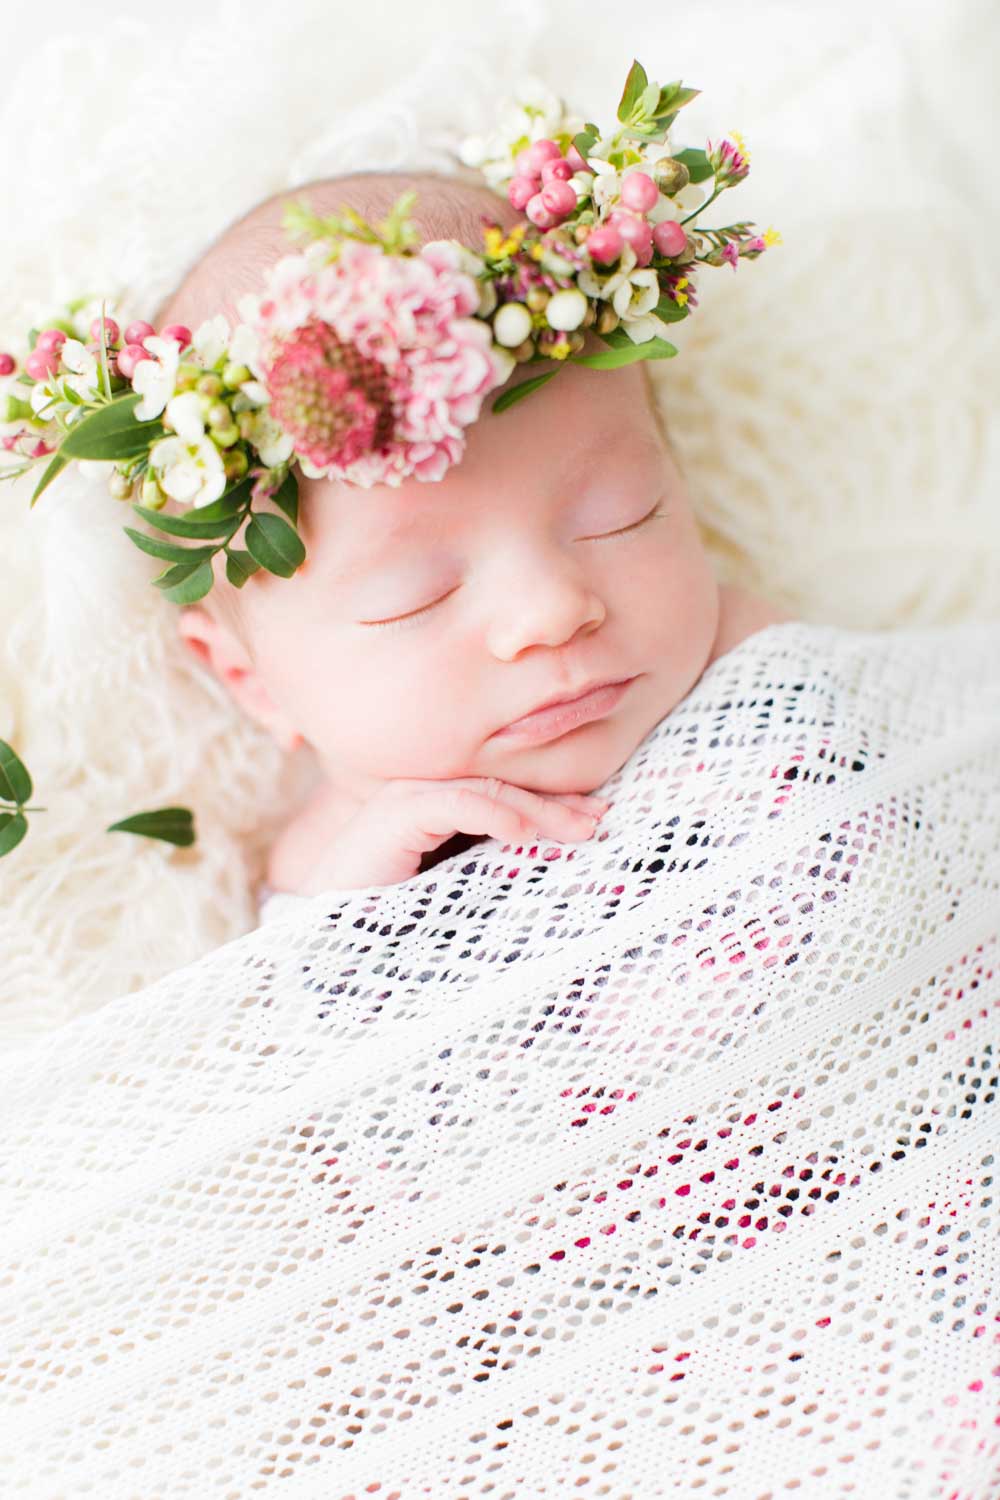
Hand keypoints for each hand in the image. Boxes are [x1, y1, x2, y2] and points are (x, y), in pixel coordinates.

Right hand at [293, 776, 610, 894]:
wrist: (330, 941)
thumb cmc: (390, 925)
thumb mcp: (456, 898)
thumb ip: (493, 878)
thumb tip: (552, 882)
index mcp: (435, 810)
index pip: (504, 797)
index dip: (551, 806)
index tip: (595, 820)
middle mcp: (422, 794)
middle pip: (504, 788)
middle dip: (556, 804)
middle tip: (599, 820)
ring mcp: (407, 798)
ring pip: (488, 791)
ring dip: (539, 810)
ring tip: (579, 829)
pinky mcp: (396, 813)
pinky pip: (457, 804)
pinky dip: (497, 815)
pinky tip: (526, 833)